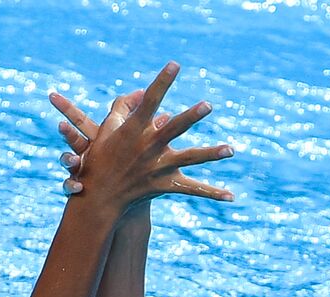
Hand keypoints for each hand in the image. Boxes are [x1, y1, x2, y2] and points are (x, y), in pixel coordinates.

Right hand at [48, 63, 234, 213]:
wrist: (98, 198)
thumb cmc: (101, 159)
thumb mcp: (106, 130)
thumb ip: (123, 107)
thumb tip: (141, 92)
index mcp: (134, 130)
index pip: (150, 101)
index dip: (162, 82)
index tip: (175, 64)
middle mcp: (148, 147)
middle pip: (173, 129)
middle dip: (190, 117)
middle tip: (207, 105)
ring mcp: (158, 167)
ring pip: (189, 159)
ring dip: (210, 154)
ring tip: (230, 150)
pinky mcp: (165, 185)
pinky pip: (192, 189)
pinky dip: (211, 193)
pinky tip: (231, 196)